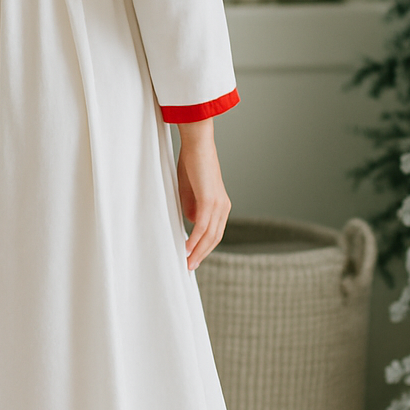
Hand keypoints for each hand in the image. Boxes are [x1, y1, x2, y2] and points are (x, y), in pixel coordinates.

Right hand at [175, 118, 230, 270]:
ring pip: (209, 235)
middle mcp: (223, 207)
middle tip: (189, 267)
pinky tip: (186, 248)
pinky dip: (195, 239)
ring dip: (197, 251)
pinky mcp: (210, 200)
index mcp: (220, 204)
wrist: (197, 143)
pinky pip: (202, 226)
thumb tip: (191, 222)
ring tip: (186, 263)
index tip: (192, 257)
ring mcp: (218, 204)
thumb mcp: (190, 189)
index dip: (204, 247)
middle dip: (201, 254)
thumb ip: (191, 206)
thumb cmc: (192, 162)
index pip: (214, 232)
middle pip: (215, 238)